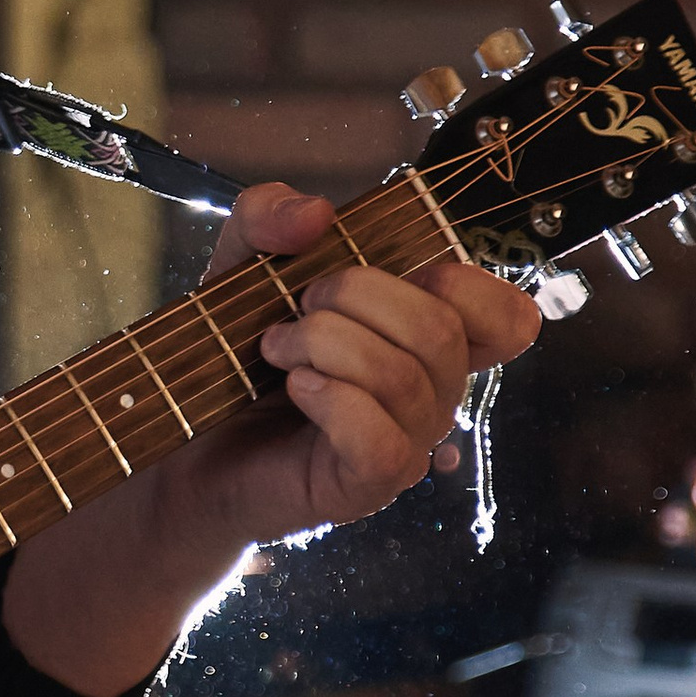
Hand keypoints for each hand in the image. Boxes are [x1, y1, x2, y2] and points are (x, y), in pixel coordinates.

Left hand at [193, 181, 541, 543]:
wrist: (185, 444)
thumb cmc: (234, 354)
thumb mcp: (242, 262)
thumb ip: (268, 215)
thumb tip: (318, 212)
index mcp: (428, 338)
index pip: (511, 318)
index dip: (461, 281)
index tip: (382, 268)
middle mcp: (433, 393)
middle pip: (441, 329)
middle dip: (355, 294)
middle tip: (297, 308)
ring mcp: (407, 444)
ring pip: (402, 377)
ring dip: (322, 343)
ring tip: (274, 349)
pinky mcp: (368, 484)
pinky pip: (379, 438)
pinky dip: (330, 398)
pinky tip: (295, 387)